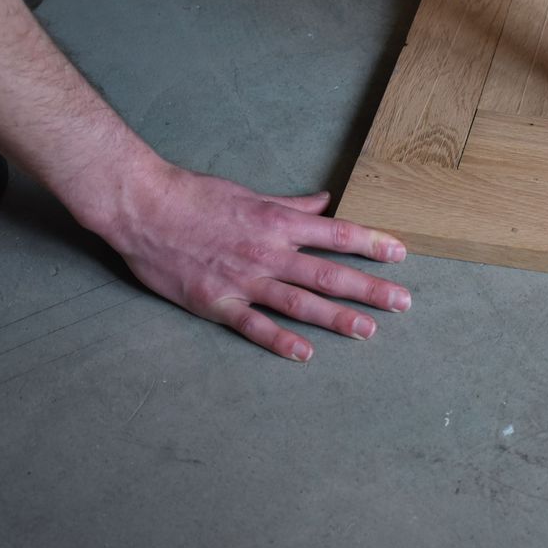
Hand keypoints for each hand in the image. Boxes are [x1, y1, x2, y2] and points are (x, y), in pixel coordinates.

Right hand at [96, 162, 410, 360]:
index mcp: (277, 222)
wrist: (143, 207)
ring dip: (337, 318)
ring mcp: (244, 279)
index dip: (372, 244)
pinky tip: (305, 354)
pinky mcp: (218, 302)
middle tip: (404, 302)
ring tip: (369, 331)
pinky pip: (255, 326)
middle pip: (329, 273)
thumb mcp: (250, 194)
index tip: (401, 254)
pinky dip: (280, 341)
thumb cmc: (196, 196)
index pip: (336, 234)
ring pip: (300, 303)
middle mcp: (268, 252)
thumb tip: (324, 202)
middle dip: (370, 288)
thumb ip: (290, 204)